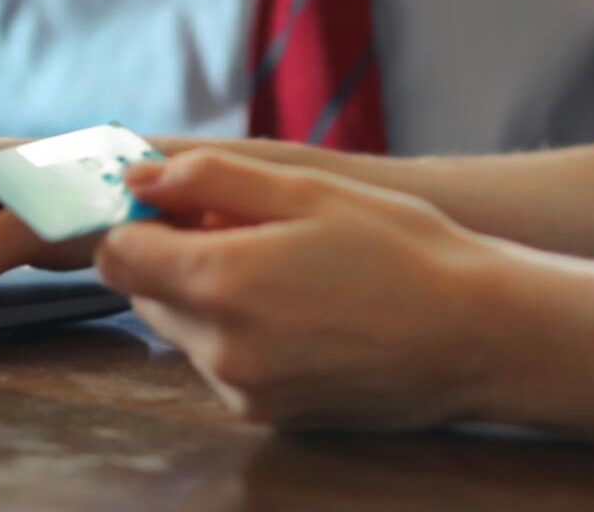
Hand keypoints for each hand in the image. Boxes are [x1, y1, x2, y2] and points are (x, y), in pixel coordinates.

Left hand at [95, 149, 509, 429]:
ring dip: (211, 297)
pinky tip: (305, 312)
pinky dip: (242, 334)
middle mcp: (219, 349)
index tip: (181, 204)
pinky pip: (223, 365)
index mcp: (220, 283)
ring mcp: (243, 390)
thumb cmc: (403, 252)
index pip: (116, 255)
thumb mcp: (308, 191)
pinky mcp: (268, 415)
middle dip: (178, 257)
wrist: (477, 336)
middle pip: (146, 294)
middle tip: (250, 230)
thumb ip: (210, 179)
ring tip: (290, 271)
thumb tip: (139, 178)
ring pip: (185, 331)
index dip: (140, 220)